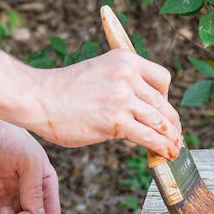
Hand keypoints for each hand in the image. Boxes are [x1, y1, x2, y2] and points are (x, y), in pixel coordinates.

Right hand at [27, 50, 181, 158]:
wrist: (38, 97)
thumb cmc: (64, 89)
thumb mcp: (99, 71)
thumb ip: (122, 83)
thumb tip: (144, 108)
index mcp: (125, 59)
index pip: (162, 79)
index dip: (166, 98)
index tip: (162, 110)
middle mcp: (127, 76)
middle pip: (163, 104)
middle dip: (172, 123)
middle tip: (175, 135)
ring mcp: (122, 98)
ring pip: (160, 122)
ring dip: (171, 138)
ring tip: (174, 148)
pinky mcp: (116, 121)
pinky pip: (149, 137)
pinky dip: (162, 147)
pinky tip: (165, 153)